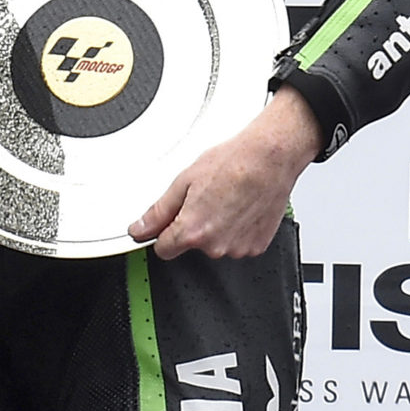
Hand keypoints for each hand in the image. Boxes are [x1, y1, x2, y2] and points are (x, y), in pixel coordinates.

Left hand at [130, 86, 322, 258]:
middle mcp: (215, 246)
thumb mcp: (183, 182)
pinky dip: (236, 230)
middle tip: (203, 200)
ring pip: (215, 245)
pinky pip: (237, 243)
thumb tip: (140, 228)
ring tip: (224, 201)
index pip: (163, 250)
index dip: (162, 235)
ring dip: (215, 229)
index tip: (166, 225)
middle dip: (191, 227)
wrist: (269, 159)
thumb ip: (158, 212)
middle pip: (191, 245)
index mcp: (192, 231)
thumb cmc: (231, 164)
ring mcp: (238, 248)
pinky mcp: (257, 246)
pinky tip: (240, 208)